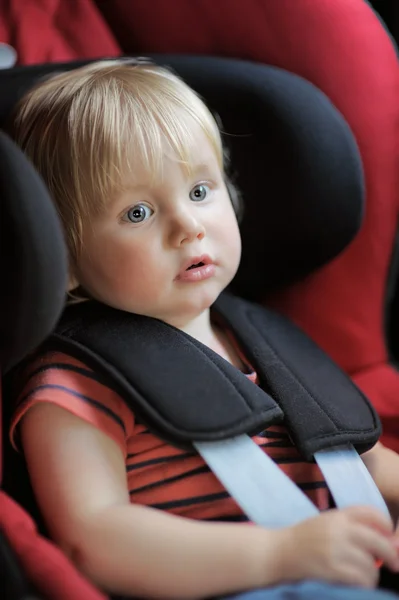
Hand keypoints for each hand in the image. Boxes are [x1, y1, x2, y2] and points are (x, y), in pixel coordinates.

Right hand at [276, 506, 398, 588]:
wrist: (278, 552)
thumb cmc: (304, 538)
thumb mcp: (326, 522)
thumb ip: (351, 527)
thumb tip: (385, 538)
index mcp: (337, 514)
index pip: (371, 512)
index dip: (386, 524)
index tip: (389, 535)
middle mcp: (338, 529)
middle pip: (379, 541)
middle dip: (391, 555)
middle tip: (395, 564)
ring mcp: (335, 549)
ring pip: (371, 565)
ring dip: (372, 573)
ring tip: (362, 574)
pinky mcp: (331, 569)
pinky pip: (361, 579)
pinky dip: (364, 584)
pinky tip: (357, 582)